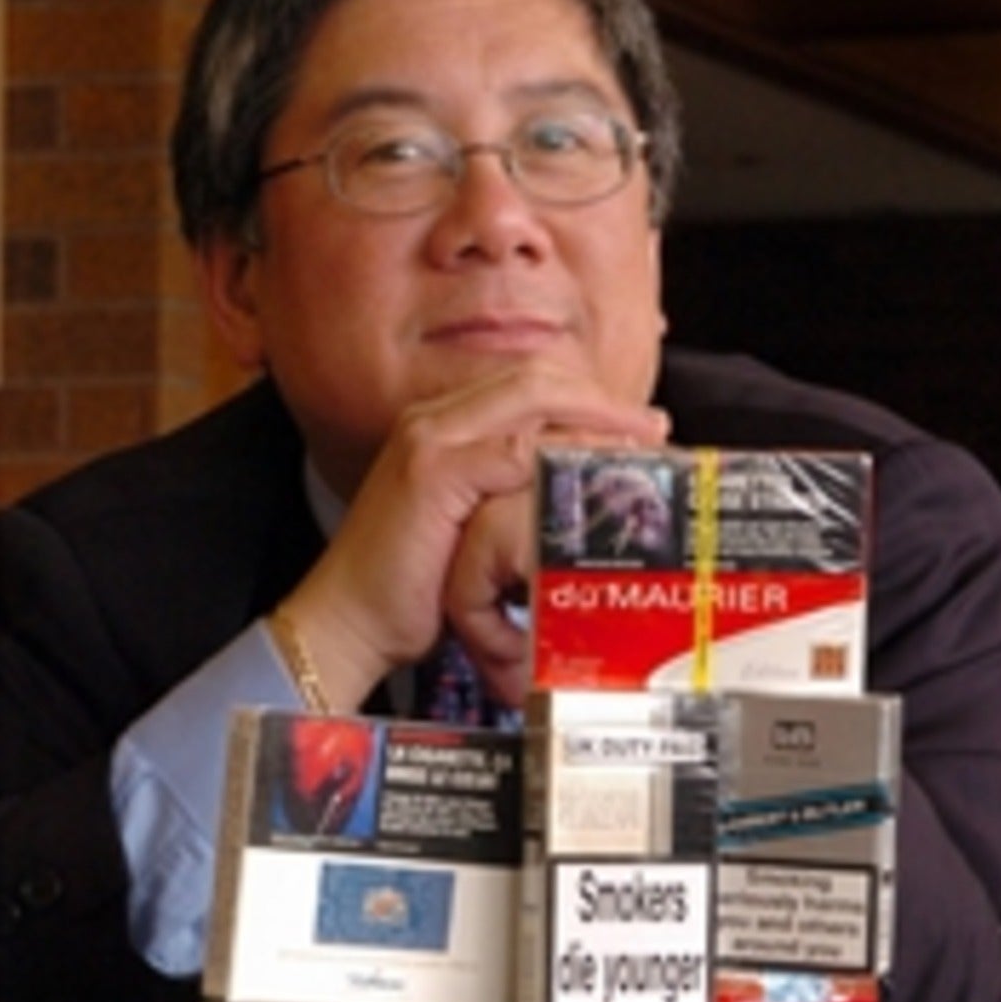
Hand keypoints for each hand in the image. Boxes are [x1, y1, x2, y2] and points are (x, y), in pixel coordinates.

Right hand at [276, 361, 668, 708]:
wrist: (347, 623)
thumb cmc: (410, 590)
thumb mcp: (469, 532)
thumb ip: (510, 500)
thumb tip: (571, 499)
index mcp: (444, 426)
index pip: (530, 385)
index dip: (589, 398)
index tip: (638, 426)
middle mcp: (435, 421)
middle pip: (539, 379)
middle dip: (604, 402)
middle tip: (654, 430)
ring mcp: (431, 441)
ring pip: (534, 403)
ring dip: (595, 424)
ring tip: (641, 450)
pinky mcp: (432, 473)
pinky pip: (514, 451)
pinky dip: (561, 459)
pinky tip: (596, 478)